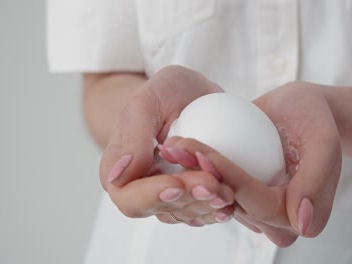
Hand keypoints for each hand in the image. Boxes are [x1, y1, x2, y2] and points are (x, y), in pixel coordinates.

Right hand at [99, 65, 233, 224]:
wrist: (191, 95)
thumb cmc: (165, 93)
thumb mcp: (147, 102)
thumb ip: (132, 137)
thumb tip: (118, 177)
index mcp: (121, 173)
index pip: (131, 199)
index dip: (152, 196)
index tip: (176, 183)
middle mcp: (143, 189)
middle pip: (163, 208)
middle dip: (188, 199)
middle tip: (212, 185)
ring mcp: (170, 195)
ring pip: (186, 214)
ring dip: (208, 206)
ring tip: (227, 192)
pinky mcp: (193, 195)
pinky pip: (204, 210)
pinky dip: (218, 208)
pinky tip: (233, 200)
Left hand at [162, 82, 341, 245]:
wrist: (302, 108)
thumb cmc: (316, 121)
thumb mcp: (324, 144)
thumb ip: (316, 184)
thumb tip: (302, 225)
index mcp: (296, 215)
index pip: (256, 202)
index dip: (229, 179)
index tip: (203, 154)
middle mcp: (273, 218)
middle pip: (231, 201)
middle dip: (200, 175)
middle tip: (175, 146)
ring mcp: (254, 204)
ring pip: (217, 193)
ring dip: (192, 170)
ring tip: (172, 144)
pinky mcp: (239, 189)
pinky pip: (214, 182)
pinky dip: (196, 164)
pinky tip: (178, 144)